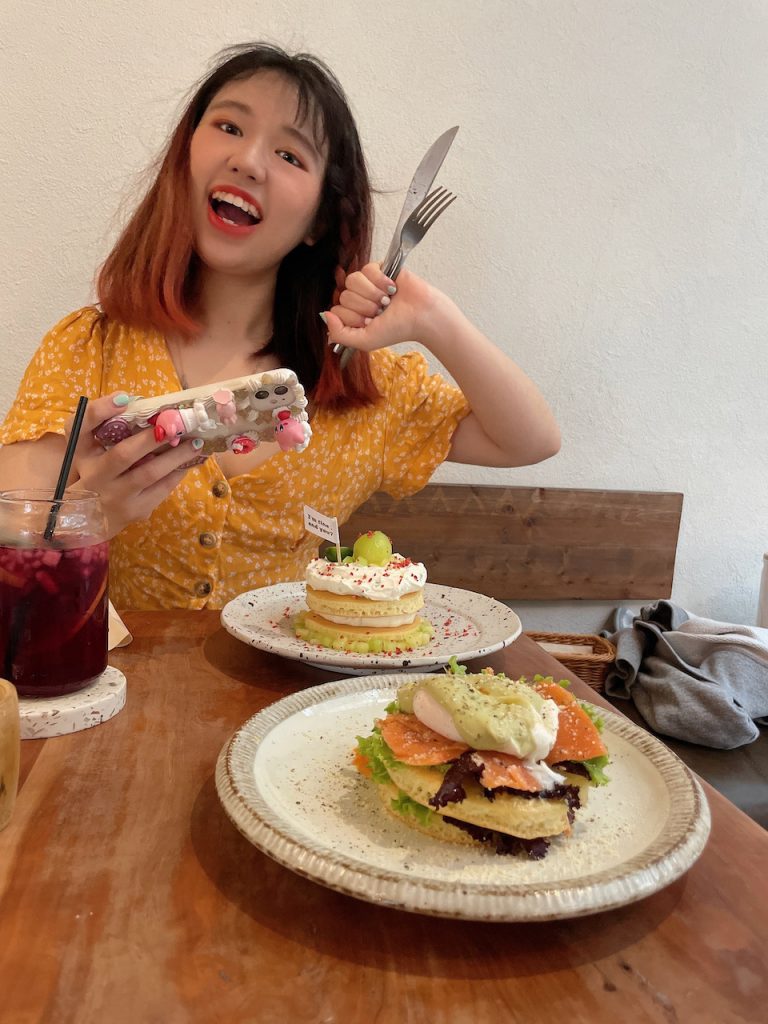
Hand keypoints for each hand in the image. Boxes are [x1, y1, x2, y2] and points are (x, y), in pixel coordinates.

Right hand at [66, 393, 202, 537]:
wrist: (85, 519)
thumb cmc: (91, 474)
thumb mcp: (86, 451)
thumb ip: (100, 426)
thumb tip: (130, 400)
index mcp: (79, 454)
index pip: (80, 427)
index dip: (101, 411)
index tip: (124, 398)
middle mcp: (93, 476)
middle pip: (123, 454)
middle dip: (152, 437)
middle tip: (176, 424)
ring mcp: (114, 497)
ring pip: (148, 474)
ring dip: (175, 456)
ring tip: (195, 444)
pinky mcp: (133, 511)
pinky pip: (160, 490)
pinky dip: (176, 474)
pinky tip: (188, 463)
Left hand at [322, 263, 447, 352]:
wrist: (421, 315)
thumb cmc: (397, 329)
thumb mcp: (365, 340)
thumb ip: (340, 334)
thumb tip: (324, 315)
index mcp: (352, 314)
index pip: (336, 310)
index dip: (353, 318)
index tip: (370, 323)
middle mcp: (357, 298)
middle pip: (344, 295)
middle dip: (366, 307)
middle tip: (382, 312)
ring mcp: (366, 282)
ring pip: (353, 280)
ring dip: (373, 294)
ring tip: (387, 300)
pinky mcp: (378, 268)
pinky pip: (368, 269)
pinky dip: (381, 281)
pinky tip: (392, 288)